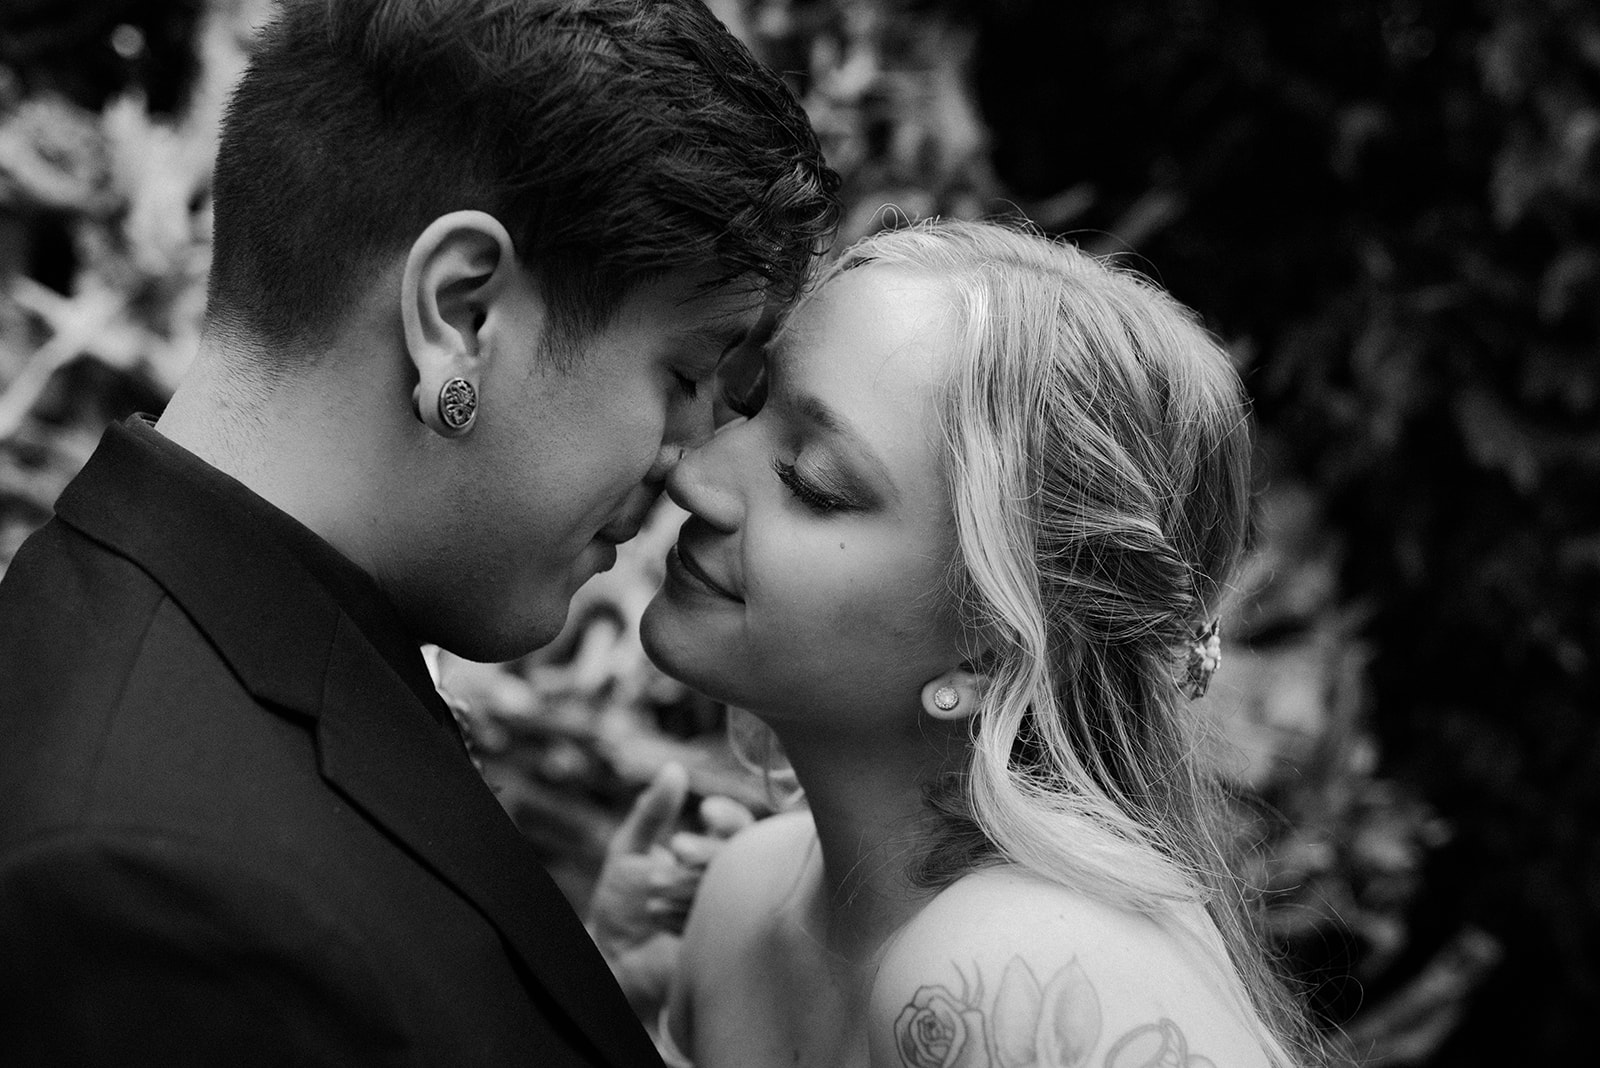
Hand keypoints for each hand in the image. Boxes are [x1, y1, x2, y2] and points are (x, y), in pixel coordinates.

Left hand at [586, 763, 753, 1015]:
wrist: (613, 961)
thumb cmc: (621, 906)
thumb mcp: (630, 850)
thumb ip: (652, 812)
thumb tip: (674, 769)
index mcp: (710, 854)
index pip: (738, 826)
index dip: (728, 816)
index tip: (705, 811)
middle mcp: (728, 880)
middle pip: (744, 854)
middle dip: (709, 849)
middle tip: (678, 850)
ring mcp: (732, 912)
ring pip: (738, 885)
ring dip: (695, 882)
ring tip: (655, 890)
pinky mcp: (728, 944)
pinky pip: (729, 923)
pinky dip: (693, 915)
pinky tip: (662, 920)